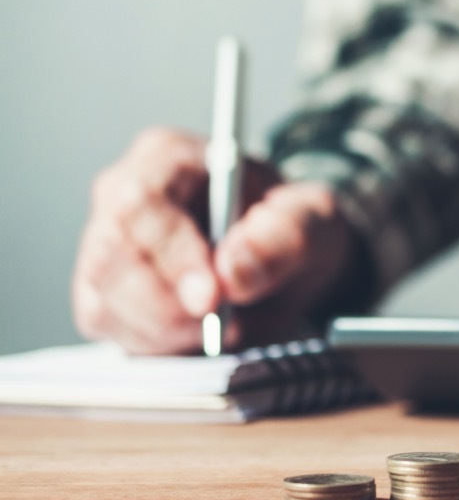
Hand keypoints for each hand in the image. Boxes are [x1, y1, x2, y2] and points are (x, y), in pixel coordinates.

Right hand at [72, 128, 354, 353]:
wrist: (290, 257)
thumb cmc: (294, 225)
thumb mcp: (315, 219)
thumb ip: (285, 235)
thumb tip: (233, 270)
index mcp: (168, 156)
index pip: (141, 202)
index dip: (172, 254)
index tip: (211, 297)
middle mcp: (122, 195)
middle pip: (111, 257)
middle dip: (168, 306)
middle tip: (225, 325)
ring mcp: (104, 245)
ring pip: (104, 300)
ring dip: (166, 330)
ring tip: (223, 326)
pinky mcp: (102, 291)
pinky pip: (108, 327)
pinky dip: (155, 343)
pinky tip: (196, 333)